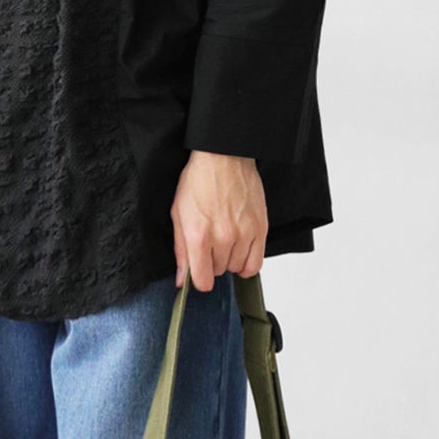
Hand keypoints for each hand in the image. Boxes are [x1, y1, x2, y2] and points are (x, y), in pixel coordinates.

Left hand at [170, 151, 267, 290]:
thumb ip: (181, 251)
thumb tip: (182, 279)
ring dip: (230, 261)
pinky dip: (248, 262)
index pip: (203, 280)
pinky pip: (257, 262)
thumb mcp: (178, 215)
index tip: (199, 274)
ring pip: (238, 268)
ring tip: (225, 243)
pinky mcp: (260, 228)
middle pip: (220, 273)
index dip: (199, 280)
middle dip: (213, 263)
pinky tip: (240, 251)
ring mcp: (244, 234)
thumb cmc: (199, 181)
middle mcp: (223, 238)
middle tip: (210, 245)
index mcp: (199, 236)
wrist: (224, 158)